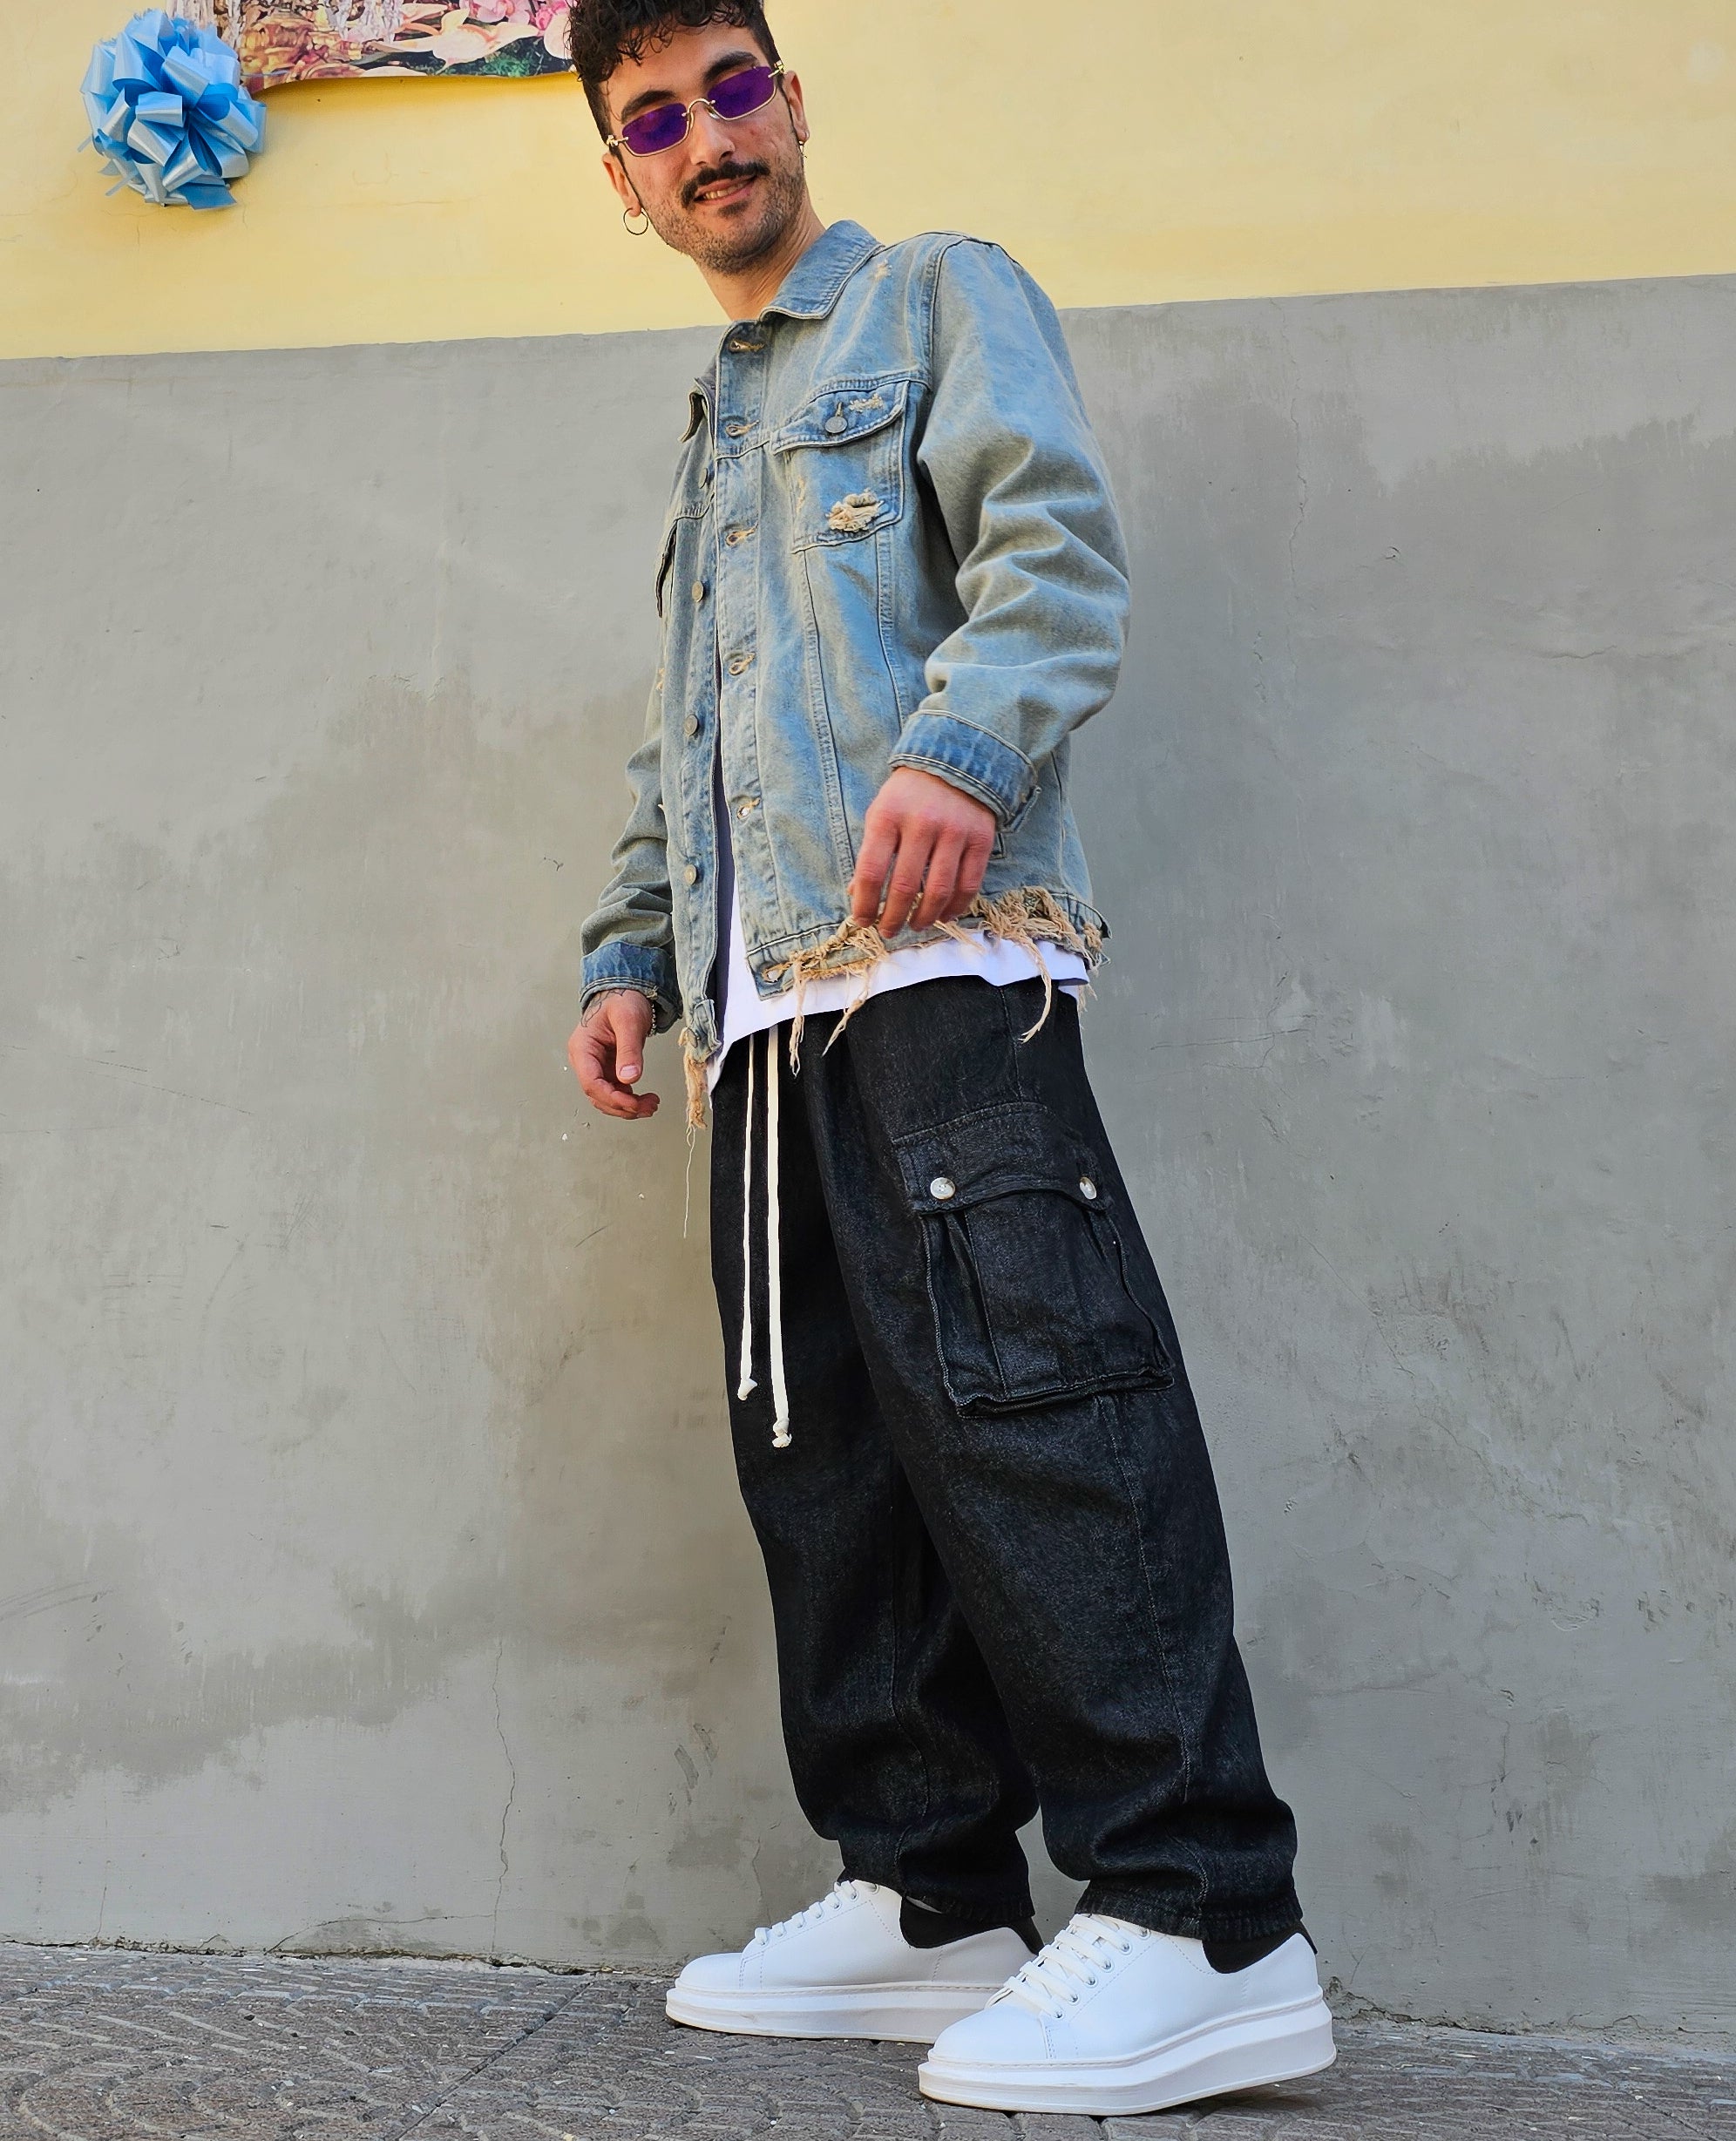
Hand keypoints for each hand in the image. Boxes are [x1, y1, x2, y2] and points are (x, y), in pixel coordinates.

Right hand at [569, 990, 658, 1120]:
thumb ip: (629, 1049)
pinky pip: (615, 1092)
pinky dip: (629, 1100)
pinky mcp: (608, 1069)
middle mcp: (585, 1060)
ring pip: (605, 1097)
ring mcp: (596, 1066)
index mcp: (582, 1048)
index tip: (633, 1104)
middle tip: (649, 1107)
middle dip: (622, 1106)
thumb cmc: (623, 1000)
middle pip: (597, 1095)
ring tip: (650, 1105)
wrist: (627, 991)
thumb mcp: (629, 1021)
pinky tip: (644, 1100)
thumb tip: (630, 1079)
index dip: (612, 1098)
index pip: (591, 1082)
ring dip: (626, 1107)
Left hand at [848, 767, 996, 937]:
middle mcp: (922, 824)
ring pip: (939, 891)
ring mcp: (954, 831)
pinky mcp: (980, 839)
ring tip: (915, 926)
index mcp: (888, 817)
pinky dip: (956, 907)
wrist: (955, 760)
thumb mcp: (880, 813)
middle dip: (893, 918)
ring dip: (925, 917)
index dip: (865, 904)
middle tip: (888, 932)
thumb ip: (870, 853)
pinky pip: (969, 884)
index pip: (872, 872)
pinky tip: (944, 915)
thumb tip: (857, 895)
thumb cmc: (908, 795)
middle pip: (906, 887)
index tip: (862, 921)